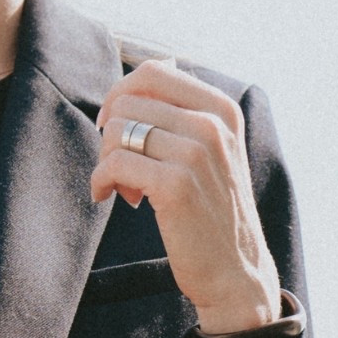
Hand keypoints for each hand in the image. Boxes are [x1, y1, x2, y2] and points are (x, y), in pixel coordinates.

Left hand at [92, 60, 283, 335]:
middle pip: (129, 101)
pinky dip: (101, 181)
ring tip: (124, 188)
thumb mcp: (216, 152)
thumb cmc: (215, 214)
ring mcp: (197, 154)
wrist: (236, 272)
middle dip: (113, 134)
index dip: (120, 94)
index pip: (154, 72)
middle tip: (122, 169)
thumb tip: (160, 65)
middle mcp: (213, 125)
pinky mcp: (176, 186)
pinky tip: (110, 197)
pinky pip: (114, 164)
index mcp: (222, 110)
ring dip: (108, 161)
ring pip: (118, 131)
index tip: (113, 125)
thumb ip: (189, 111)